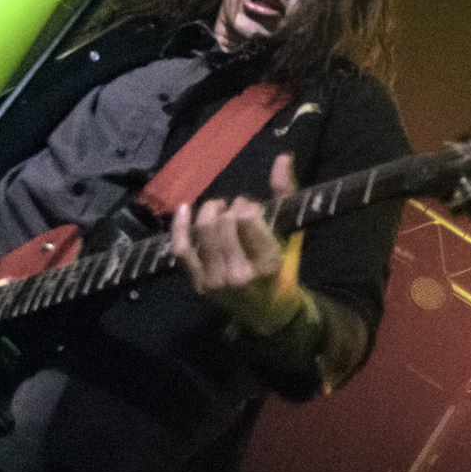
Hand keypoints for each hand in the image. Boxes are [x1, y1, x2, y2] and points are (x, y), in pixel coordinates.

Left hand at [170, 153, 303, 335]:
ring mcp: (216, 281)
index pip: (247, 218)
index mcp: (268, 263)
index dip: (248, 205)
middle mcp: (240, 275)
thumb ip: (285, 196)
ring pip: (203, 231)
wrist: (268, 314)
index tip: (252, 207)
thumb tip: (283, 157)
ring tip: (219, 209)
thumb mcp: (291, 236)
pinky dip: (180, 226)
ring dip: (210, 211)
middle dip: (231, 207)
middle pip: (224, 222)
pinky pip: (181, 249)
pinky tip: (185, 208)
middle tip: (237, 209)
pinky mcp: (198, 284)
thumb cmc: (283, 271)